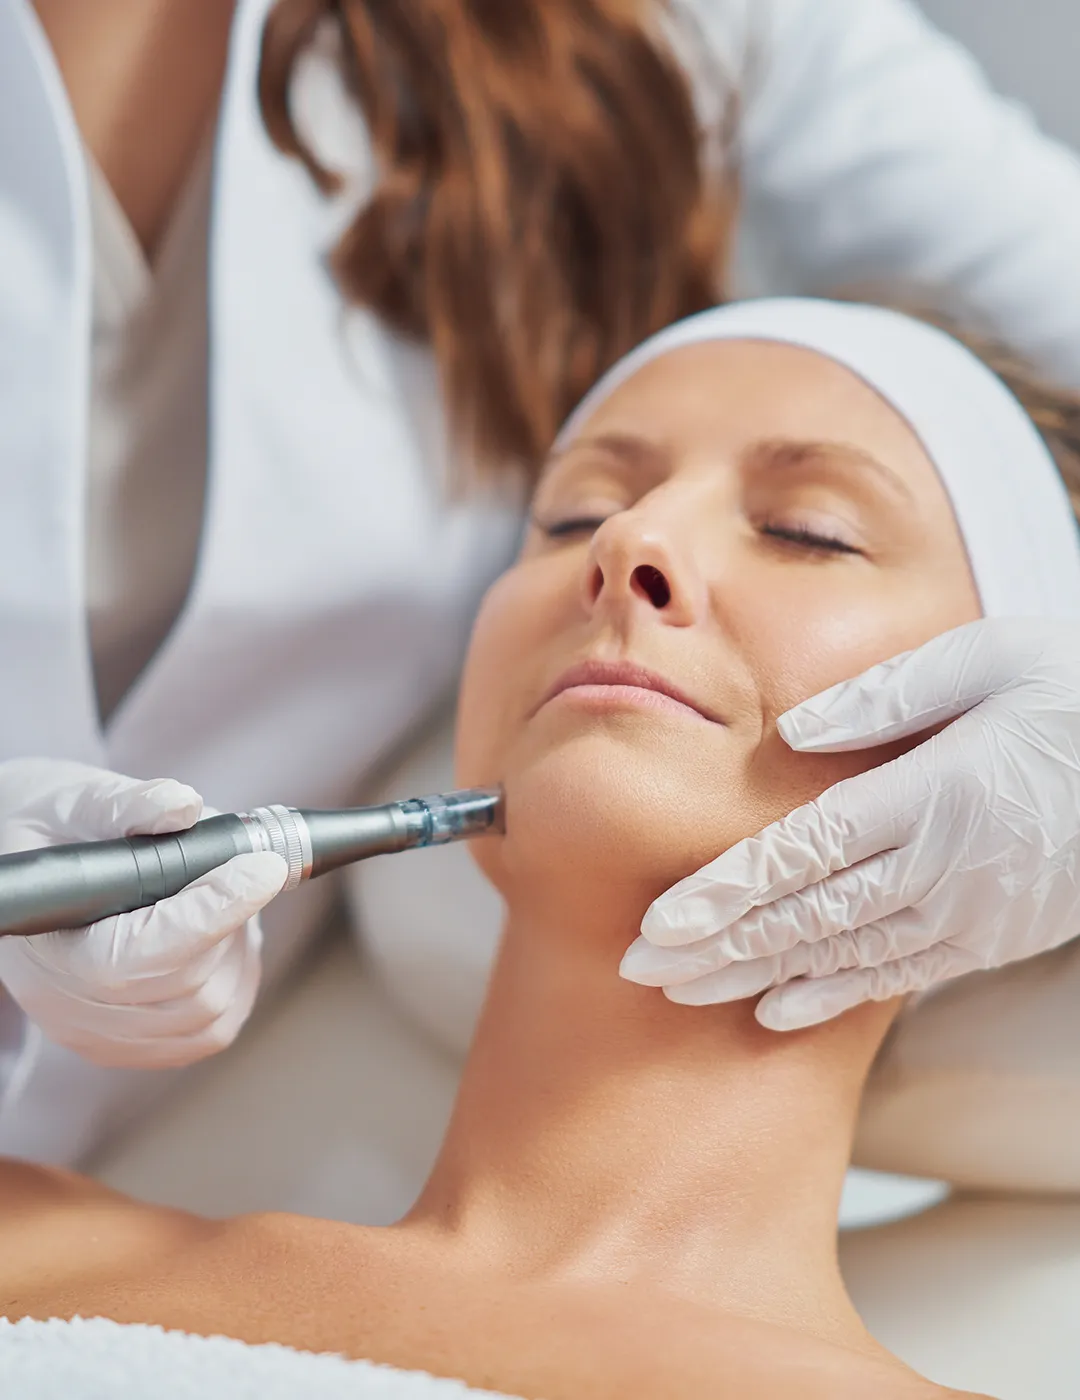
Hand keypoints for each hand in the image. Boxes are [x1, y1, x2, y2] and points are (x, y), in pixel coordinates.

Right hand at [0, 758, 286, 1067]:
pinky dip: (236, 984)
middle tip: (249, 869)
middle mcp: (67, 1004)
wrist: (26, 868)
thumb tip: (184, 805)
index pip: (145, 953)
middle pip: (187, 987)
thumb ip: (128, 804)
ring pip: (208, 1015)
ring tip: (234, 897)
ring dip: (240, 953)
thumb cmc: (50, 831)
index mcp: (50, 945)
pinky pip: (206, 1034)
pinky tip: (229, 938)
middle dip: (233, 922)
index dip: (215, 910)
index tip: (265, 866)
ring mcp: (98, 1034)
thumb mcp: (76, 801)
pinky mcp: (127, 1044)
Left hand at [621, 619, 1079, 1029]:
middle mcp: (944, 866)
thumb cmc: (1073, 692)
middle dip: (717, 948)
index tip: (659, 924)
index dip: (725, 894)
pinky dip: (832, 995)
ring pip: (841, 954)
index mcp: (932, 793)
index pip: (803, 854)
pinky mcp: (991, 935)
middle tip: (640, 971)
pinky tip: (775, 1010)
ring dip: (756, 977)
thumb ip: (886, 696)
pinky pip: (898, 976)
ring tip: (684, 995)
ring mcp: (969, 912)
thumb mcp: (991, 659)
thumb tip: (791, 732)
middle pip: (806, 917)